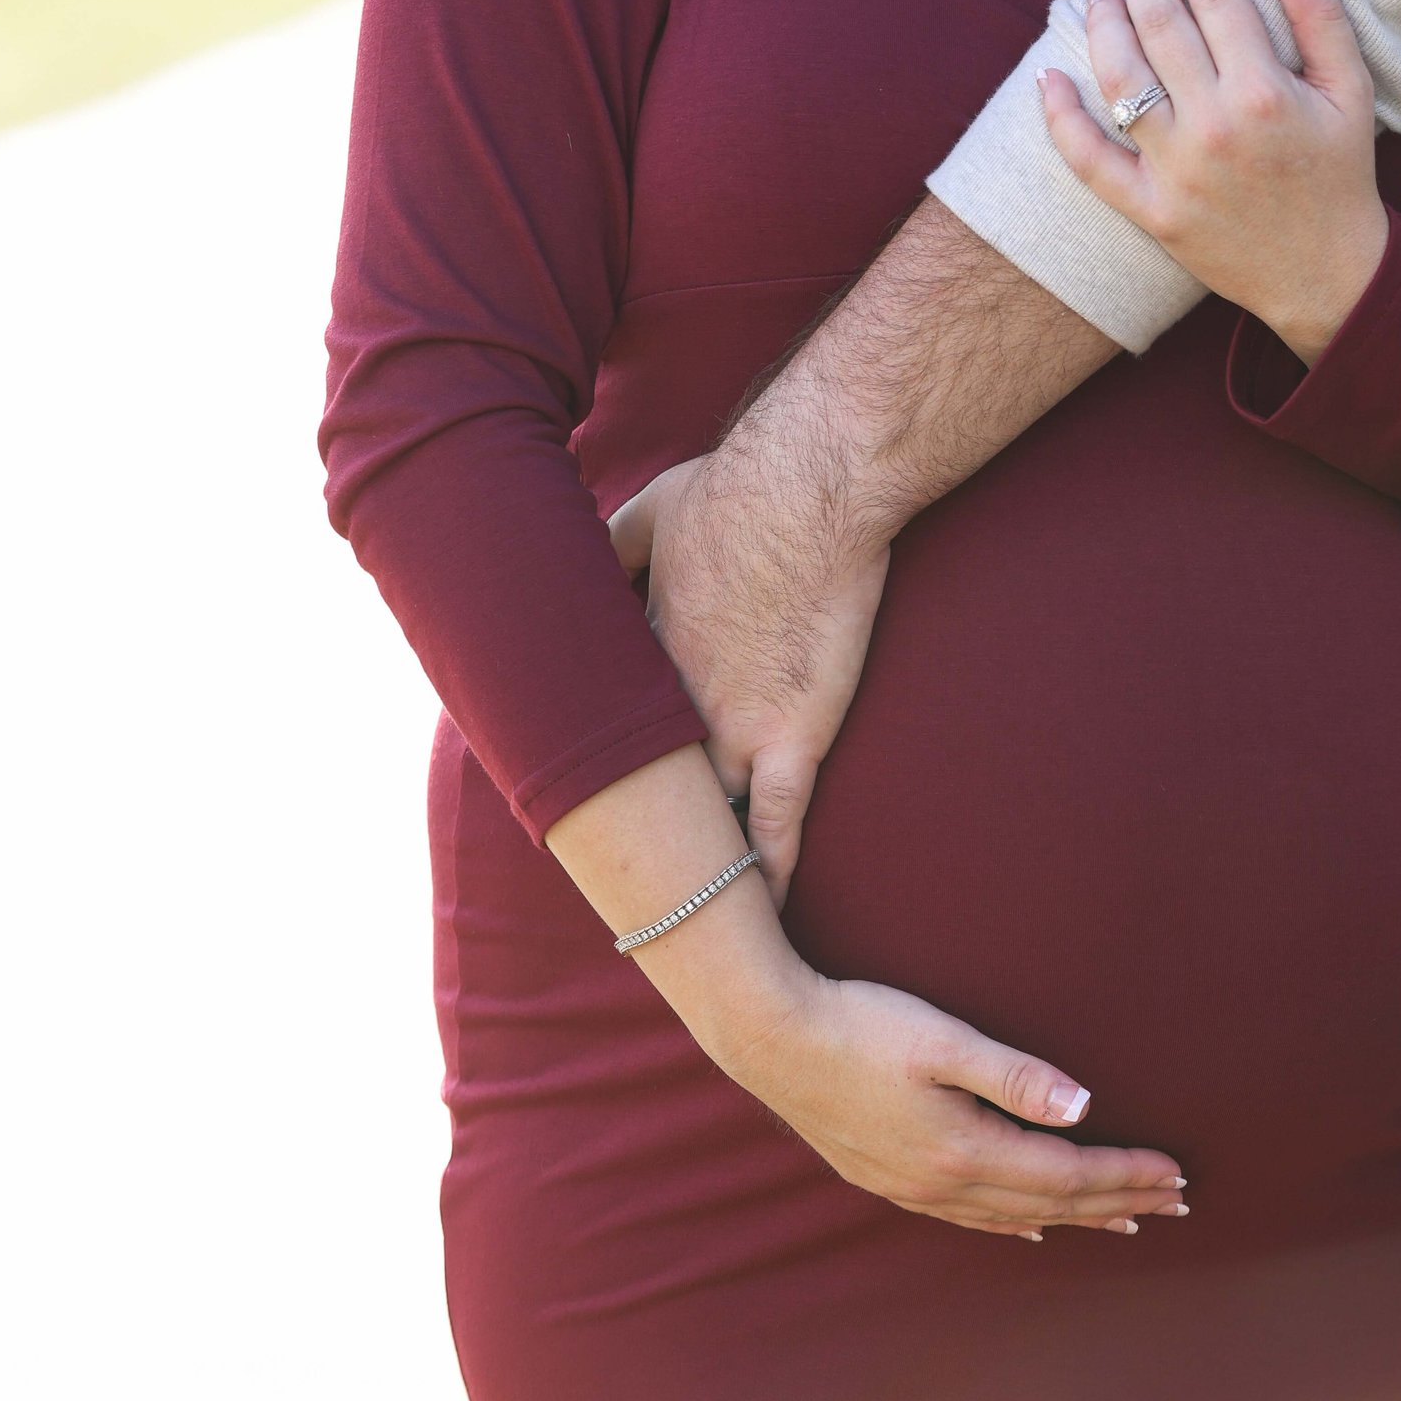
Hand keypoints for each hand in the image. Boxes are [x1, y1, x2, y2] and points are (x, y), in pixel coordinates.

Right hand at [549, 748, 1184, 1240]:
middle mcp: (942, 1182)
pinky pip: (970, 1217)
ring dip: (1073, 1217)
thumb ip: (1015, 1076)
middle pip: (1049, 1201)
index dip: (1125, 1174)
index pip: (1067, 1172)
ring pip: (1013, 1214)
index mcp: (963, 1149)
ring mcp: (912, 1186)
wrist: (771, 1037)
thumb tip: (1084, 1110)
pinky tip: (1028, 1226)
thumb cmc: (861, 1024)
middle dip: (1116, 1202)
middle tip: (1175, 1205)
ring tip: (1122, 1222)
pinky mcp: (889, 1177)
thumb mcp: (944, 1040)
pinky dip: (1012, 1222)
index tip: (1175, 1174)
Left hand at [621, 447, 887, 903]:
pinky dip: (768, 871)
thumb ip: (615, 540)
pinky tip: (763, 908)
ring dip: (697, 862)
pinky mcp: (797, 736)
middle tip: (622, 879)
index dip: (606, 766)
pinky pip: (778, 824)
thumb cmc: (737, 487)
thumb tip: (587, 544)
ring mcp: (735, 727)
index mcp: (642, 658)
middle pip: (646, 790)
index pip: (609, 733)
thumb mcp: (648, 509)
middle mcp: (677, 707)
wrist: (812, 488)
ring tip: (684, 913)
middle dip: (637, 832)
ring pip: (704, 818)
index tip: (596, 795)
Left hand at [1039, 0, 1388, 363]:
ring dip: (1102, 25)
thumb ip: (1322, 19)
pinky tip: (1049, 74)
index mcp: (1265, 92)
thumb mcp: (1352, 94)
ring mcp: (1175, 171)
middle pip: (1160, 25)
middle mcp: (1214, 127)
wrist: (1327, 277)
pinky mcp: (1150, 210)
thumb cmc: (1342, 176)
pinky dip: (1061, 117)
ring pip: (1119, 79)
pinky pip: (1090, 160)